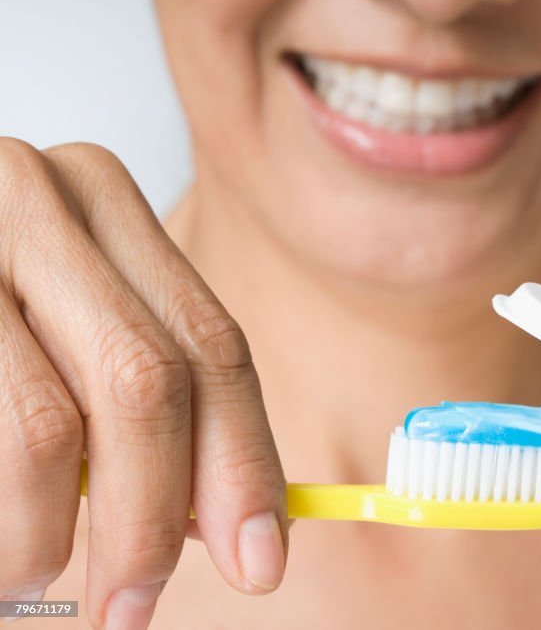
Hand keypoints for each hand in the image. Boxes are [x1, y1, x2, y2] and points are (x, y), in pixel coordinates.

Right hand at [0, 140, 287, 626]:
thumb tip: (229, 522)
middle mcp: (35, 200)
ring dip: (47, 537)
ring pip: (46, 431)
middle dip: (151, 519)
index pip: (211, 345)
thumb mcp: (75, 323)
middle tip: (133, 609)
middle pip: (146, 384)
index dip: (244, 463)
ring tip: (32, 580)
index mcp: (104, 203)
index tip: (260, 562)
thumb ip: (149, 397)